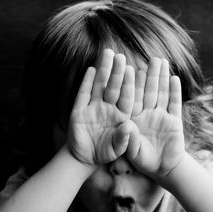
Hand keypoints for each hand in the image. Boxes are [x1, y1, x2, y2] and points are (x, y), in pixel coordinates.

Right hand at [67, 49, 134, 164]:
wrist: (85, 157)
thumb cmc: (105, 152)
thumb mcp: (116, 149)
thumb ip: (124, 140)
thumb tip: (128, 127)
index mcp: (122, 116)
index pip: (127, 98)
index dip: (129, 85)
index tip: (133, 71)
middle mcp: (109, 108)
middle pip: (114, 87)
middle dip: (117, 72)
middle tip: (121, 56)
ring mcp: (94, 107)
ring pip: (99, 86)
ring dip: (103, 71)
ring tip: (107, 54)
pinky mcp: (79, 111)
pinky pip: (83, 94)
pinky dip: (87, 82)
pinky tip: (91, 69)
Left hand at [127, 58, 184, 180]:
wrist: (162, 169)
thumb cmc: (144, 160)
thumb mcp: (132, 152)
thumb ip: (128, 139)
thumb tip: (127, 126)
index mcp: (133, 118)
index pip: (131, 98)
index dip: (130, 83)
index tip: (128, 68)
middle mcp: (147, 114)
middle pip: (147, 91)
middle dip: (148, 75)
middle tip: (147, 57)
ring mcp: (161, 116)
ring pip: (161, 93)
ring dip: (161, 78)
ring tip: (161, 61)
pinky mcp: (174, 121)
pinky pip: (174, 104)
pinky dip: (175, 92)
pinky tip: (174, 79)